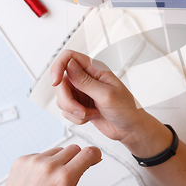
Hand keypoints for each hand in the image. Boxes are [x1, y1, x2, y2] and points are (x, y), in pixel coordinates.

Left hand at [0, 145, 101, 185]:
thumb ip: (78, 175)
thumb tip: (88, 161)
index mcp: (63, 178)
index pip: (88, 153)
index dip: (94, 154)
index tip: (94, 156)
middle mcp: (48, 167)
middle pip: (74, 148)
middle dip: (76, 158)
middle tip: (70, 170)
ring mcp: (33, 161)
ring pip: (58, 150)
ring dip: (58, 159)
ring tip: (51, 176)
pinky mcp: (22, 159)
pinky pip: (41, 153)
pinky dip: (43, 161)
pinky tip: (38, 175)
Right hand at [50, 50, 171, 156]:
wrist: (130, 128)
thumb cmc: (126, 109)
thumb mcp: (106, 95)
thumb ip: (85, 81)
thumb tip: (69, 65)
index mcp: (95, 69)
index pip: (69, 57)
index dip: (58, 67)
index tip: (55, 82)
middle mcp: (87, 78)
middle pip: (60, 81)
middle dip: (67, 100)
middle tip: (81, 111)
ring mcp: (82, 92)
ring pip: (61, 98)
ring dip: (73, 111)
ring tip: (91, 114)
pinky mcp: (80, 105)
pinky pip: (66, 110)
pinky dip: (75, 118)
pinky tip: (91, 117)